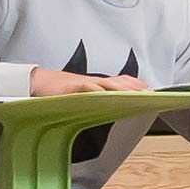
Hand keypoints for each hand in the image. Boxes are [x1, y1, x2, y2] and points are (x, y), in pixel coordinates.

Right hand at [28, 67, 151, 95]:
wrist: (38, 83)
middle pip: (120, 81)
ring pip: (108, 84)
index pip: (123, 81)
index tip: (152, 91)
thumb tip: (114, 106)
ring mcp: (84, 83)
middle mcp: (94, 81)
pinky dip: (99, 91)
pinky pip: (89, 88)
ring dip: (124, 88)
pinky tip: (108, 95)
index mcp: (98, 83)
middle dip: (136, 87)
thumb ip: (99, 99)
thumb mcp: (84, 95)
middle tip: (151, 94)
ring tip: (137, 94)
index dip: (137, 85)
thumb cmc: (61, 91)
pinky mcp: (72, 87)